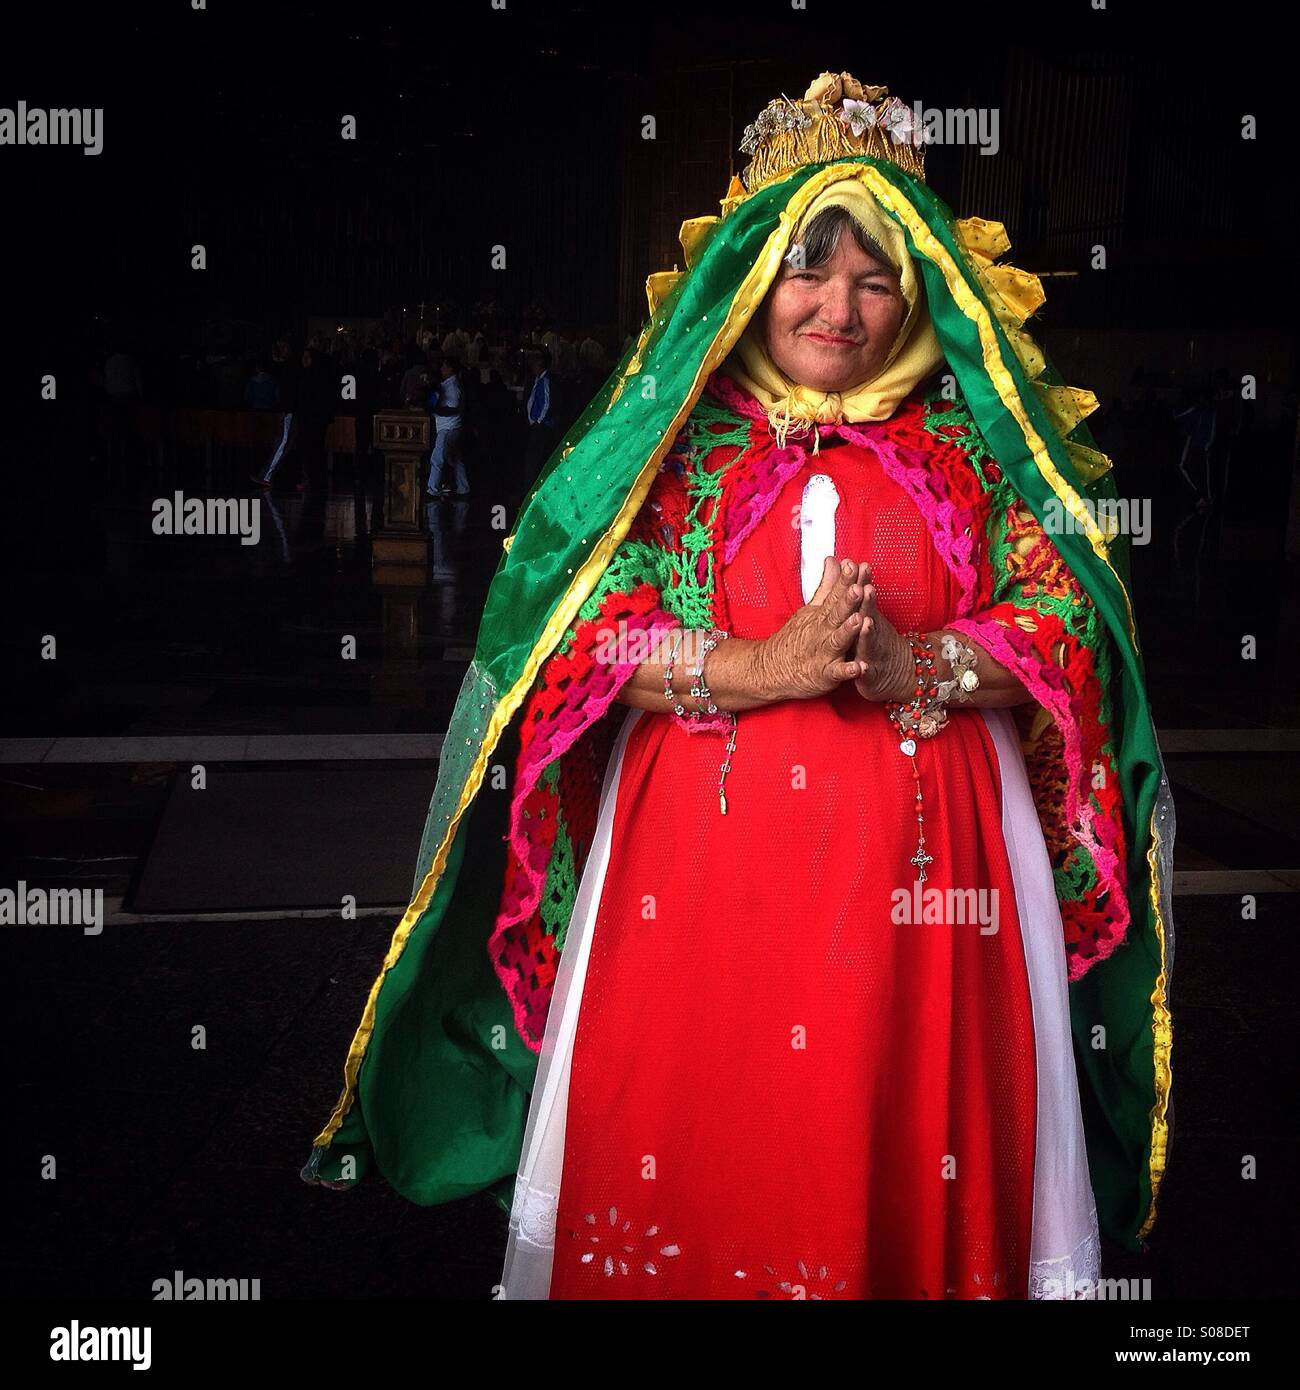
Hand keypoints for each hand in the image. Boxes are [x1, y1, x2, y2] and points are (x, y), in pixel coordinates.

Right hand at [754, 556, 866, 701]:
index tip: (854, 565)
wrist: (771, 669)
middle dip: (847, 601)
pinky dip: (847, 671)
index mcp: (822, 615)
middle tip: (858, 587)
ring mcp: (823, 653)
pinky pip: (837, 673)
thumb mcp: (811, 608)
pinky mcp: (825, 675)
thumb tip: (834, 560)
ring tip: (860, 620)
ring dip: (848, 631)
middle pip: (836, 614)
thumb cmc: (796, 639)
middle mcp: (822, 631)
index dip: (844, 580)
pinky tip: (860, 668)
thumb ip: (827, 585)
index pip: (834, 594)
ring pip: (837, 640)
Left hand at [849, 562, 913, 702]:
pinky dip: (863, 670)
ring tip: (865, 621)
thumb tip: (844, 561)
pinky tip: (861, 667)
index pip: (863, 596)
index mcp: (868, 617)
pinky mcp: (870, 676)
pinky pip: (866, 673)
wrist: (904, 673)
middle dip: (866, 602)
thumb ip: (857, 588)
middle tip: (863, 586)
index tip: (853, 563)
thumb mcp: (869, 612)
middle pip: (869, 615)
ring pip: (869, 642)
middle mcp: (872, 633)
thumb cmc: (878, 639)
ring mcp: (872, 654)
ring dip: (868, 632)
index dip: (859, 581)